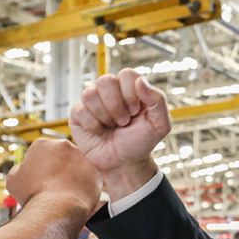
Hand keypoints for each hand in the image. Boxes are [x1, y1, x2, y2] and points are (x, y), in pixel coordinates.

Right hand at [7, 138, 101, 215]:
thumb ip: (19, 170)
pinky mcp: (95, 171)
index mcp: (43, 144)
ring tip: (64, 193)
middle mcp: (64, 145)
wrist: (55, 210)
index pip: (41, 153)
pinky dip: (84, 186)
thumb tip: (23, 168)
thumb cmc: (33, 196)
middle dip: (58, 168)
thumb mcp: (13, 180)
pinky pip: (89, 178)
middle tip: (53, 186)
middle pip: (61, 156)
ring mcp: (82, 157)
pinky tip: (75, 196)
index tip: (40, 180)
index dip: (39, 168)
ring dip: (72, 175)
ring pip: (76, 166)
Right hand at [70, 69, 169, 196]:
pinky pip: (79, 110)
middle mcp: (110, 90)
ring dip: (104, 116)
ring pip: (89, 93)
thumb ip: (158, 100)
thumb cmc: (141, 142)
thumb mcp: (160, 124)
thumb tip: (140, 81)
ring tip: (112, 127)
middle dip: (116, 106)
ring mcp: (92, 101)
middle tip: (124, 122)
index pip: (126, 74)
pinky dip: (93, 125)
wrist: (124, 164)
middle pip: (105, 80)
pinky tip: (99, 131)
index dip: (130, 93)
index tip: (135, 112)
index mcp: (129, 87)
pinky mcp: (78, 114)